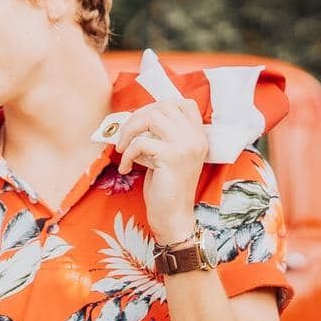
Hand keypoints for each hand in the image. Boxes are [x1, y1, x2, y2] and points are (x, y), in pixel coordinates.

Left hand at [113, 99, 206, 244]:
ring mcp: (185, 146)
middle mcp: (195, 138)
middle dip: (138, 117)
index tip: (144, 122)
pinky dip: (127, 154)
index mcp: (198, 137)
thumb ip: (163, 136)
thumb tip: (137, 118)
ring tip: (122, 148)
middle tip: (126, 136)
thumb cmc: (166, 188)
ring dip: (130, 130)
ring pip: (152, 117)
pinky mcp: (171, 157)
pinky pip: (140, 143)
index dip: (160, 106)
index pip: (184, 104)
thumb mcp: (169, 156)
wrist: (173, 217)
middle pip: (163, 106)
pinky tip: (126, 168)